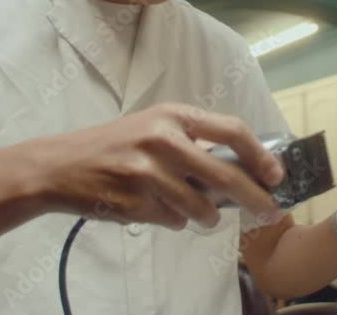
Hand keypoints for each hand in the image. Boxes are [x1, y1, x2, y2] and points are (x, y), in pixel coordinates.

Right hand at [22, 102, 284, 229]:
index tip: (276, 174)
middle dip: (254, 197)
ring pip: (200, 205)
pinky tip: (158, 209)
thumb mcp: (154, 127)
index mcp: (173, 115)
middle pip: (224, 174)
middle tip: (270, 210)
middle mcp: (162, 139)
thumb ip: (194, 143)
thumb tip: (244, 171)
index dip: (260, 154)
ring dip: (208, 216)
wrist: (60, 166)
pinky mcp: (133, 201)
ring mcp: (146, 172)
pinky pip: (173, 220)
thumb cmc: (115, 146)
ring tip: (202, 214)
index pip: (231, 130)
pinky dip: (175, 220)